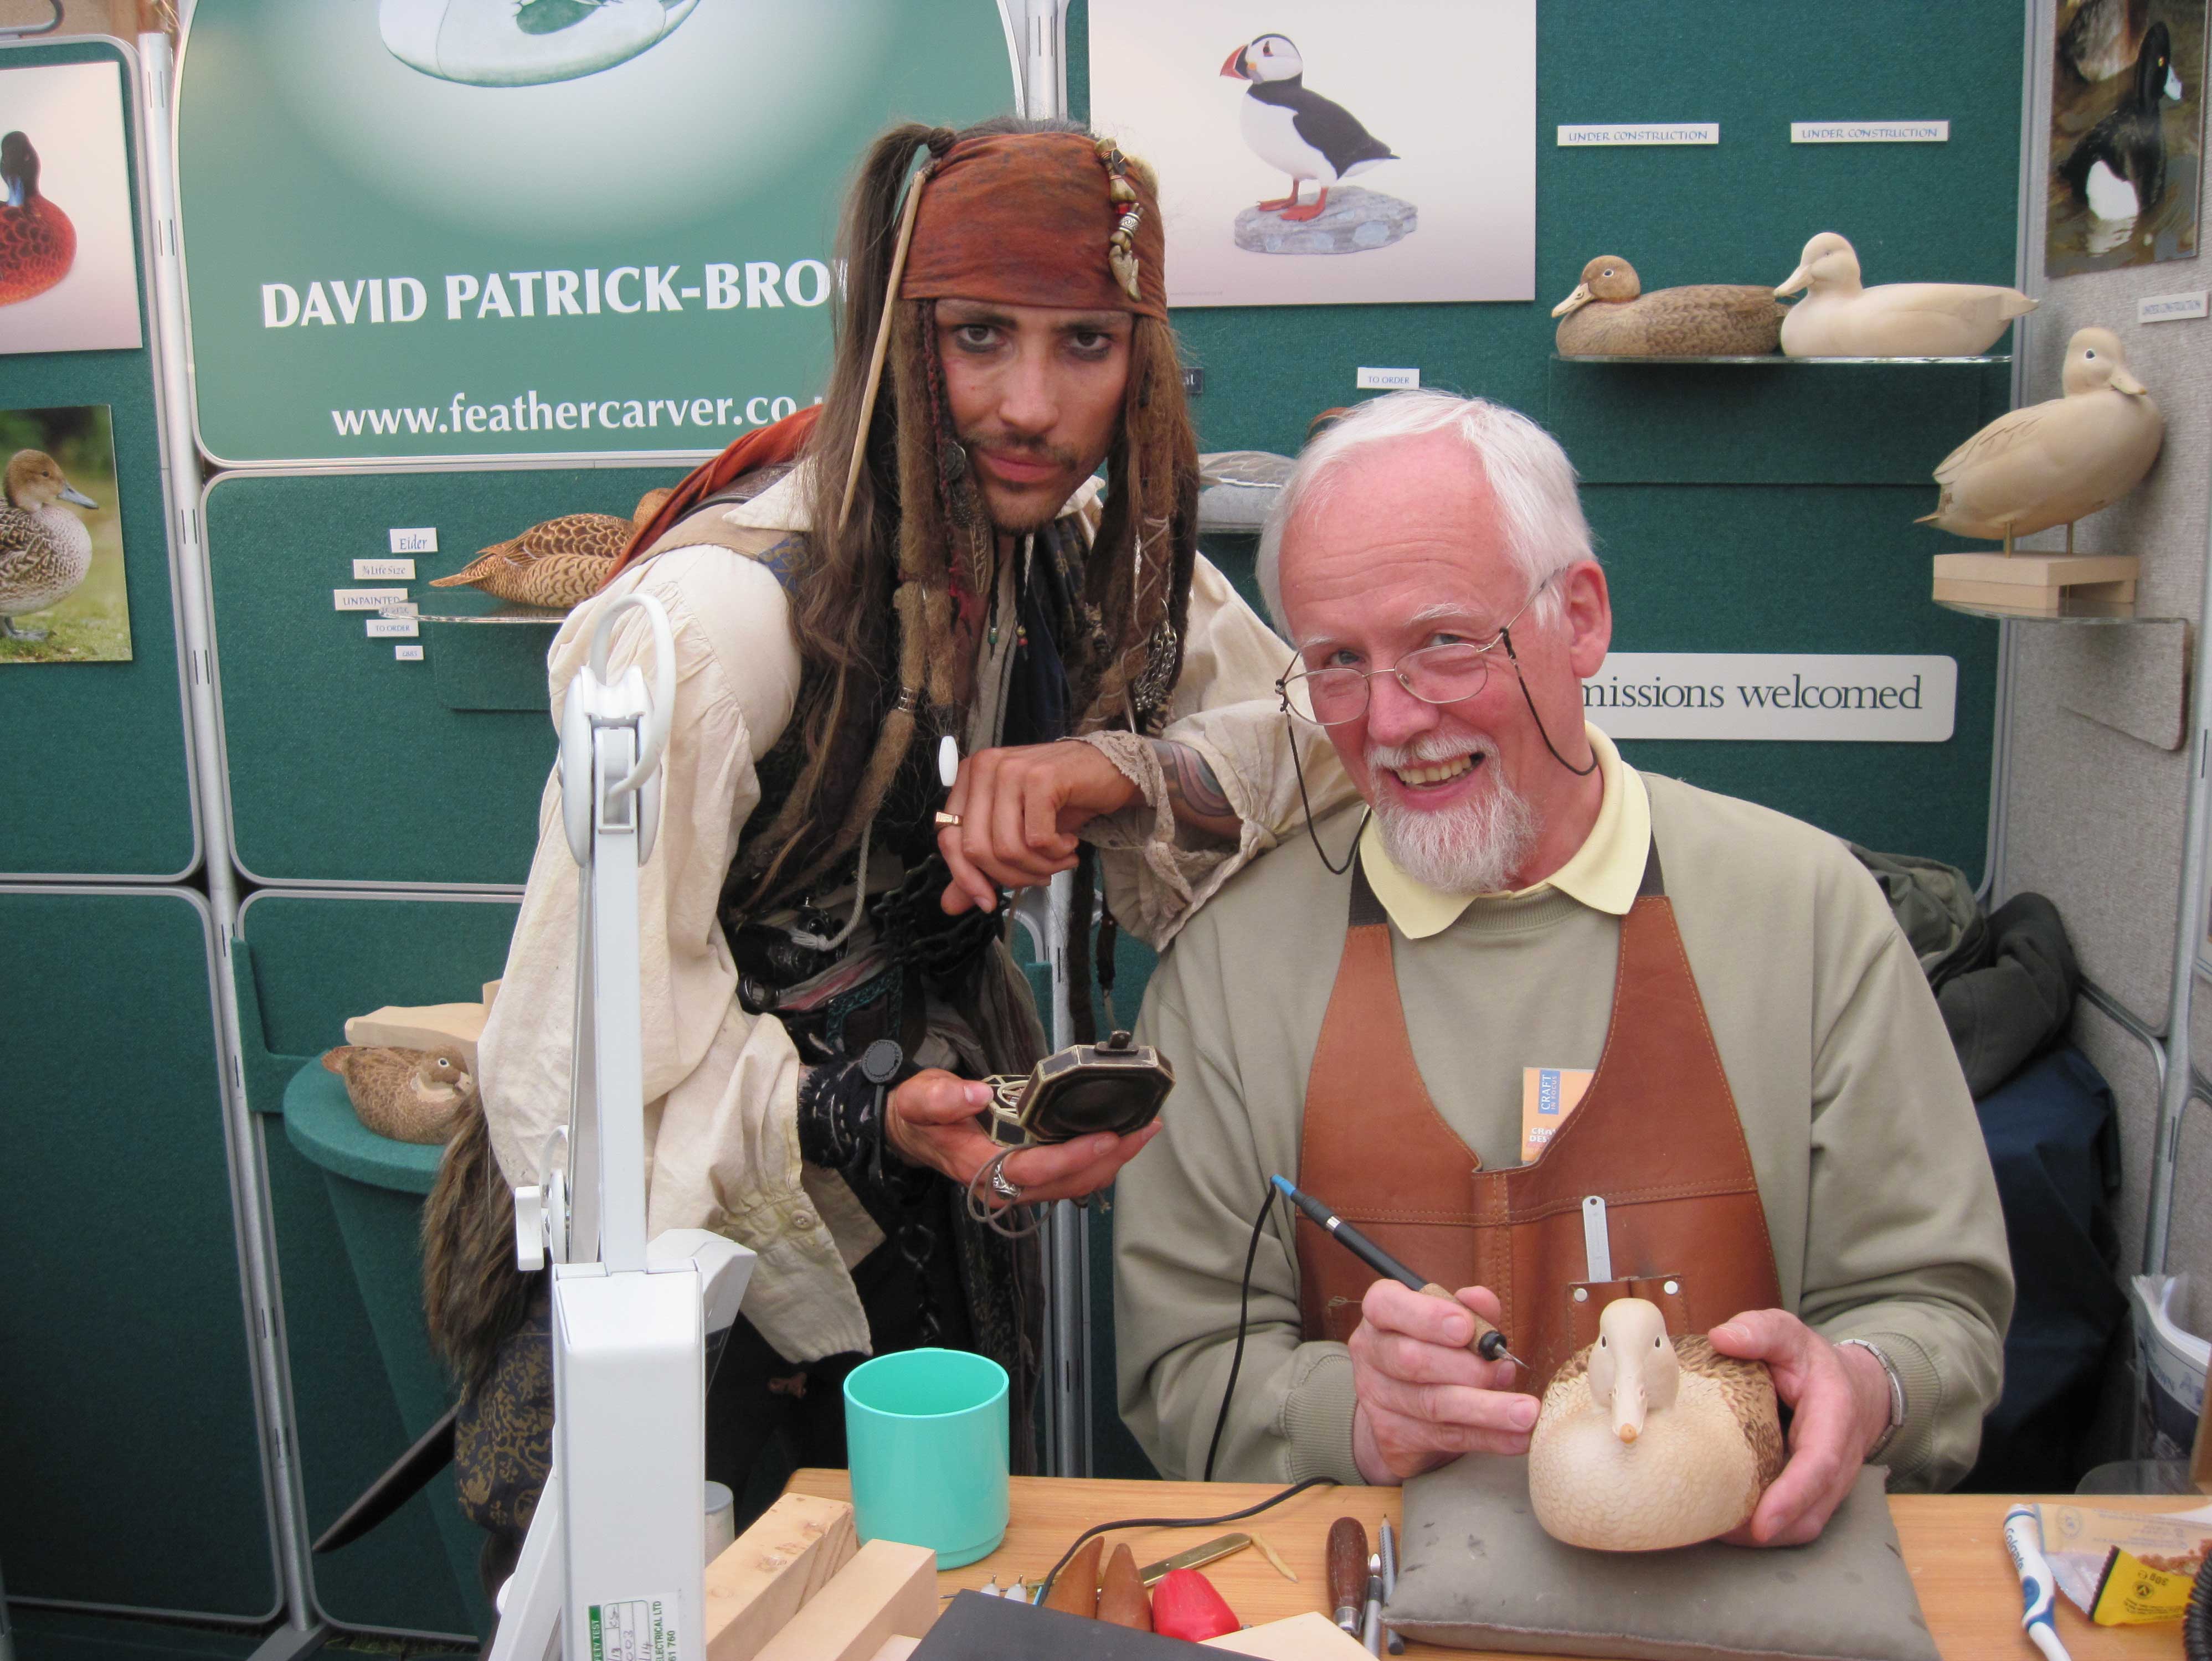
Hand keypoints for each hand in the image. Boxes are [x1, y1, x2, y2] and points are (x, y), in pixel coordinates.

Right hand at [881, 1068, 1161, 1204]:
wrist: (916, 1132)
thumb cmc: (921, 1115)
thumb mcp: (920, 1099)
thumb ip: (943, 1099)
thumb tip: (975, 1095)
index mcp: (978, 1167)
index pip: (1033, 1170)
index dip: (1072, 1157)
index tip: (1105, 1137)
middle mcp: (1002, 1185)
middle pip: (1066, 1183)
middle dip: (1109, 1159)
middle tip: (1143, 1129)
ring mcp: (1019, 1184)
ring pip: (1075, 1184)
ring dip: (1112, 1161)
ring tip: (1143, 1130)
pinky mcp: (1031, 1176)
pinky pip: (1072, 1177)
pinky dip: (1100, 1160)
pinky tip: (1121, 1139)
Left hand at [936, 743, 1138, 914]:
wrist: (1110, 772)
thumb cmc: (1062, 801)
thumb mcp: (1017, 834)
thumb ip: (982, 866)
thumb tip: (951, 905)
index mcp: (969, 778)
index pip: (948, 837)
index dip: (965, 877)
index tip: (988, 902)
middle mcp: (984, 768)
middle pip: (976, 848)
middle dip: (1011, 876)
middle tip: (1040, 877)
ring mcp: (1011, 769)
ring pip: (1008, 848)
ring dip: (1039, 867)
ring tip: (1060, 859)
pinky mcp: (1040, 777)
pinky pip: (1037, 839)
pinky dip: (1056, 853)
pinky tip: (1069, 843)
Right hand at [1347, 1280, 1535, 1484]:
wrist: (1403, 1408)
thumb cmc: (1435, 1350)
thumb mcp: (1450, 1323)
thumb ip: (1470, 1310)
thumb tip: (1480, 1300)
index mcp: (1381, 1314)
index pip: (1386, 1306)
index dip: (1426, 1316)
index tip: (1465, 1327)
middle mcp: (1372, 1353)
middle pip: (1411, 1360)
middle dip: (1464, 1368)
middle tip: (1504, 1371)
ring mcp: (1377, 1398)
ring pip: (1432, 1405)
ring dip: (1486, 1409)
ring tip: (1526, 1412)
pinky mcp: (1393, 1437)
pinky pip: (1446, 1437)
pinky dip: (1488, 1438)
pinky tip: (1518, 1437)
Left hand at [1709, 1309, 1894, 1546]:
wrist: (1849, 1386)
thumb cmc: (1810, 1361)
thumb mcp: (1787, 1334)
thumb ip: (1760, 1331)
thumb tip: (1721, 1337)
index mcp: (1834, 1417)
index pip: (1819, 1465)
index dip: (1791, 1496)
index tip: (1761, 1523)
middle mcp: (1839, 1460)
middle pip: (1811, 1510)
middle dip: (1769, 1529)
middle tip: (1717, 1530)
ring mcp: (1831, 1484)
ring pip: (1804, 1526)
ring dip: (1763, 1536)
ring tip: (1715, 1529)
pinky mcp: (1816, 1496)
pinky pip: (1796, 1524)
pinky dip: (1764, 1530)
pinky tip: (1726, 1523)